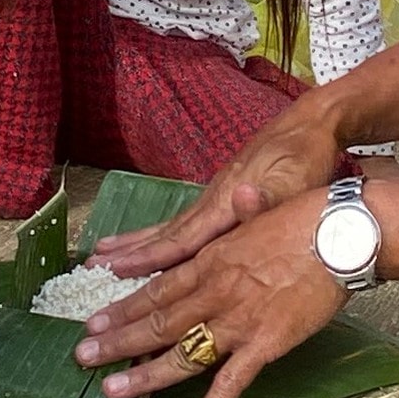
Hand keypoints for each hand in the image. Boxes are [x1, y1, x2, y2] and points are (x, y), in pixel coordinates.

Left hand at [77, 190, 347, 397]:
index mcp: (211, 260)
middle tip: (83, 358)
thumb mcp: (262, 212)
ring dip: (144, 375)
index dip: (123, 307)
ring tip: (112, 392)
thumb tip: (241, 194)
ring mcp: (238, 320)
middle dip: (117, 342)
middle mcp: (215, 291)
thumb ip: (241, 220)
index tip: (95, 322)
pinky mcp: (266, 343)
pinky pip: (232, 383)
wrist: (344, 234)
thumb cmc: (309, 219)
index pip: (156, 288)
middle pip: (157, 321)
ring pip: (181, 353)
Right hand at [91, 95, 344, 274]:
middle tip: (89, 269)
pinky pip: (181, 223)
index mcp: (226, 202)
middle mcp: (211, 201)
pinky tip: (146, 241)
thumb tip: (244, 197)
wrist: (309, 124)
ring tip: (100, 255)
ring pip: (168, 227)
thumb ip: (270, 195)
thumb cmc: (306, 157)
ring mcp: (213, 198)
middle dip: (128, 254)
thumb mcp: (297, 180)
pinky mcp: (220, 197)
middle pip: (165, 234)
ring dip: (134, 243)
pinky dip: (157, 235)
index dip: (150, 257)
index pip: (182, 237)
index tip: (116, 272)